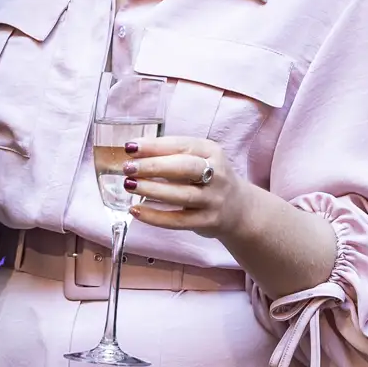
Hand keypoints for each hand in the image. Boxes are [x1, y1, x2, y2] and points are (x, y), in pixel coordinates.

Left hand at [121, 136, 247, 238]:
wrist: (239, 209)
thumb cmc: (209, 179)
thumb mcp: (199, 160)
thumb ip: (171, 155)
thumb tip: (134, 153)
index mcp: (212, 152)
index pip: (182, 145)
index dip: (155, 146)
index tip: (130, 147)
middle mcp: (217, 174)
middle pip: (185, 167)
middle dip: (154, 166)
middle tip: (128, 168)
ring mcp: (214, 199)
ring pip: (182, 194)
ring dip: (152, 190)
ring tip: (129, 185)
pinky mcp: (209, 221)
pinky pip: (179, 220)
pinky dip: (155, 217)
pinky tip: (136, 210)